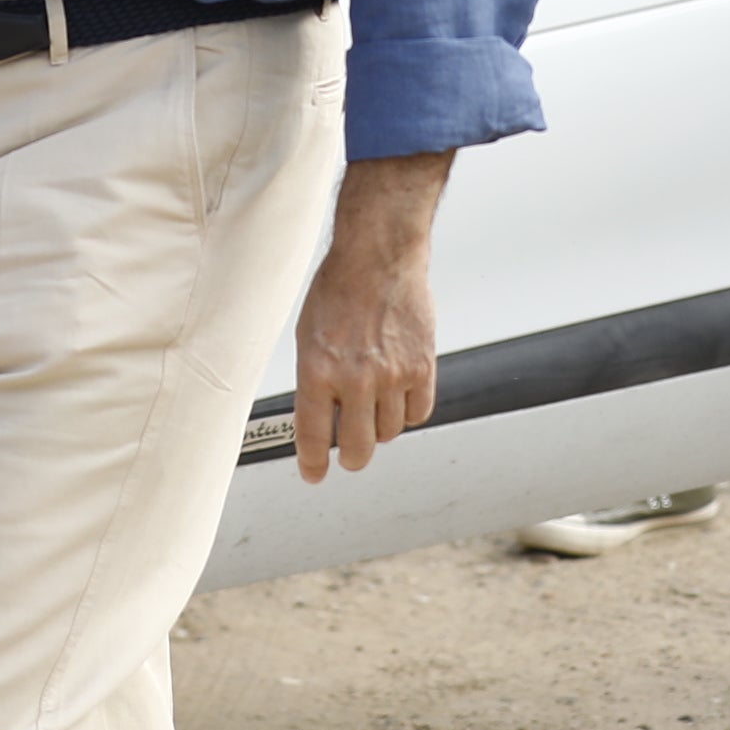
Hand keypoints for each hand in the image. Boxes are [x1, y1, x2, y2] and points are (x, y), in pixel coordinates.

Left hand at [293, 151, 449, 480]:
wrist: (380, 255)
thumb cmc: (340, 287)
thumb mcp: (308, 335)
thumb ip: (315, 380)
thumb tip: (321, 417)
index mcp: (317, 370)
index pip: (312, 436)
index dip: (313, 463)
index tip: (315, 474)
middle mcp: (354, 378)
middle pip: (357, 448)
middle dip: (351, 457)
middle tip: (350, 454)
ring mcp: (391, 375)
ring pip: (390, 432)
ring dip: (381, 427)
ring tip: (375, 406)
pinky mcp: (422, 367)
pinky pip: (419, 412)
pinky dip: (409, 411)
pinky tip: (400, 395)